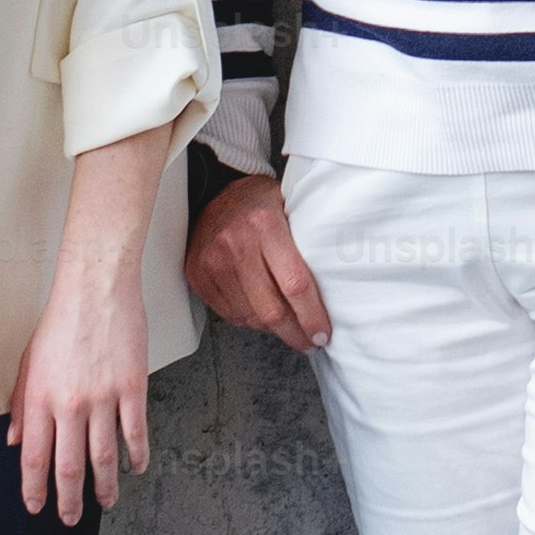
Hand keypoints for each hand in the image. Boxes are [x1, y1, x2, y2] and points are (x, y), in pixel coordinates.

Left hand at [9, 248, 152, 519]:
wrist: (96, 287)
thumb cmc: (61, 319)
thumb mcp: (28, 362)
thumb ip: (22, 404)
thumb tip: (16, 440)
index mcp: (40, 398)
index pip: (34, 457)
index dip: (35, 489)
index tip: (37, 507)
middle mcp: (69, 404)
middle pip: (69, 466)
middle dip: (69, 500)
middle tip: (71, 518)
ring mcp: (103, 397)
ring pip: (104, 456)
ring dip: (105, 486)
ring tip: (106, 500)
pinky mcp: (132, 387)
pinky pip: (135, 432)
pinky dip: (136, 455)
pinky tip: (136, 467)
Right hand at [181, 173, 331, 352]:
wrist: (213, 192)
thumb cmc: (259, 202)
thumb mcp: (290, 207)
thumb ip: (307, 240)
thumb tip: (336, 285)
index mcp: (264, 225)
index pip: (294, 284)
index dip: (311, 316)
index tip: (323, 333)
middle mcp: (236, 245)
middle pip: (271, 310)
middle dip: (295, 334)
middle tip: (310, 342)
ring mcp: (212, 263)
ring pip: (249, 317)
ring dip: (273, 330)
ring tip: (290, 328)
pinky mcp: (198, 276)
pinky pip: (230, 314)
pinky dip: (250, 320)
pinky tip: (263, 315)